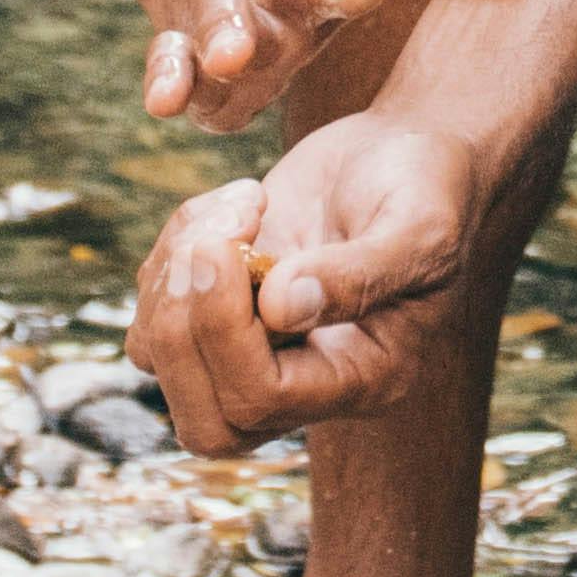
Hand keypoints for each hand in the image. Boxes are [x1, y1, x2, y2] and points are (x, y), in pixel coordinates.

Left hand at [130, 112, 504, 449]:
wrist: (402, 155)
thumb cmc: (424, 188)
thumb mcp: (416, 225)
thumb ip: (360, 271)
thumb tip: (278, 307)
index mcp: (363, 379)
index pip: (261, 399)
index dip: (225, 328)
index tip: (232, 242)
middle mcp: (305, 386)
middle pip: (205, 421)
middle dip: (182, 327)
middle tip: (213, 239)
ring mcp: (253, 353)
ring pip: (160, 361)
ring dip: (174, 274)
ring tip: (240, 207)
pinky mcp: (218, 314)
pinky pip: (153, 311)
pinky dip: (170, 252)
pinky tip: (232, 208)